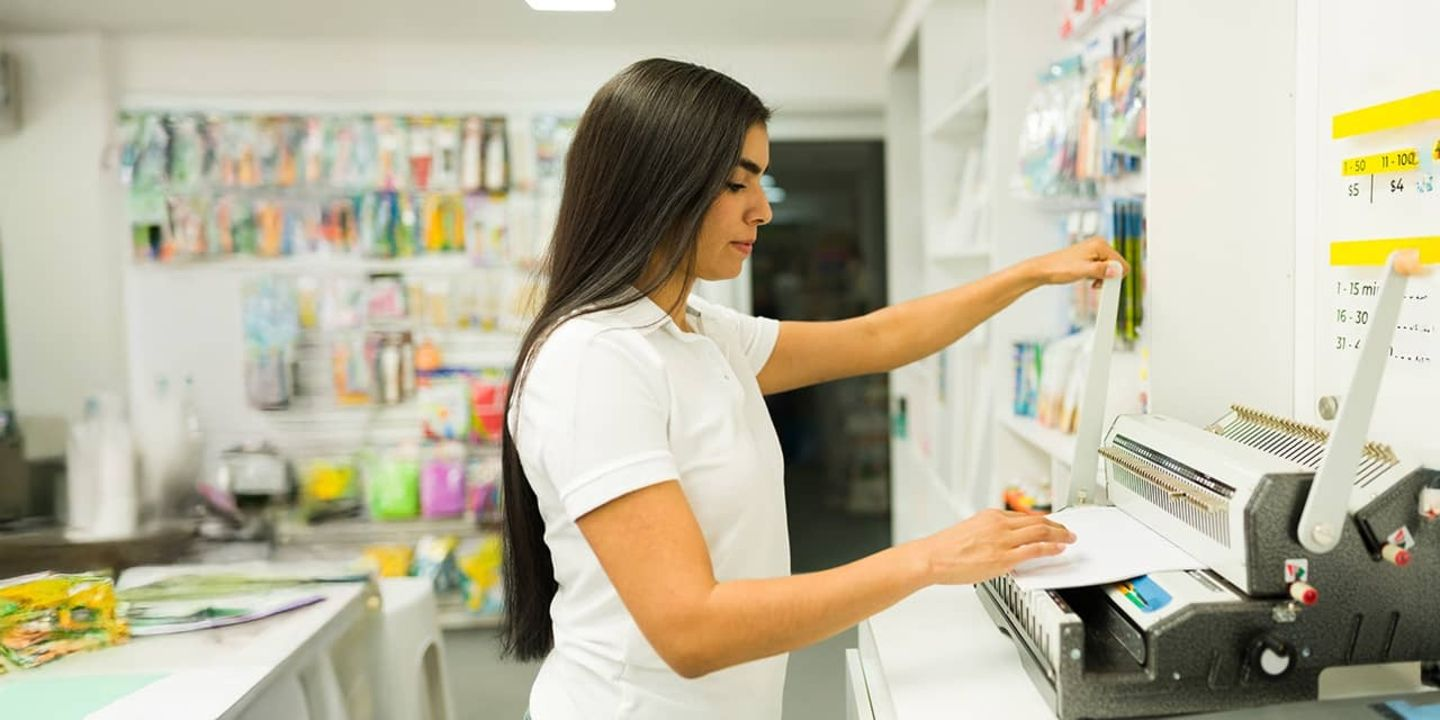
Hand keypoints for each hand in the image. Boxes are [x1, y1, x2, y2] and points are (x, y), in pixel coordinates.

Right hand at [906, 509, 1075, 585]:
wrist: (933, 557)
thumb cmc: (946, 549)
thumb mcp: (970, 531)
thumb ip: (989, 534)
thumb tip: (1002, 543)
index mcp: (990, 516)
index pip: (1024, 516)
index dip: (1042, 520)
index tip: (1050, 524)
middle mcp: (999, 524)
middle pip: (1037, 521)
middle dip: (1057, 525)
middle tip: (1067, 530)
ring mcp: (1003, 540)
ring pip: (1040, 532)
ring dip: (1060, 534)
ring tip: (1069, 539)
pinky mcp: (1004, 557)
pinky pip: (1035, 550)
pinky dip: (1051, 548)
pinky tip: (1059, 549)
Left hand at [1023, 237, 1128, 287]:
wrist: (1044, 270)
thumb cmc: (1060, 268)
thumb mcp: (1083, 271)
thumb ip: (1101, 270)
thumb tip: (1116, 271)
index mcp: (1100, 244)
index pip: (1122, 263)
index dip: (1114, 276)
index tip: (1102, 283)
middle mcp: (1099, 244)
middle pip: (1117, 265)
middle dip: (1108, 276)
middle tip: (1093, 282)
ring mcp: (1095, 250)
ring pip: (1109, 268)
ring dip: (1101, 277)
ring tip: (1088, 279)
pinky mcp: (1090, 256)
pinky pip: (1102, 268)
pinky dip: (1097, 275)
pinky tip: (1088, 278)